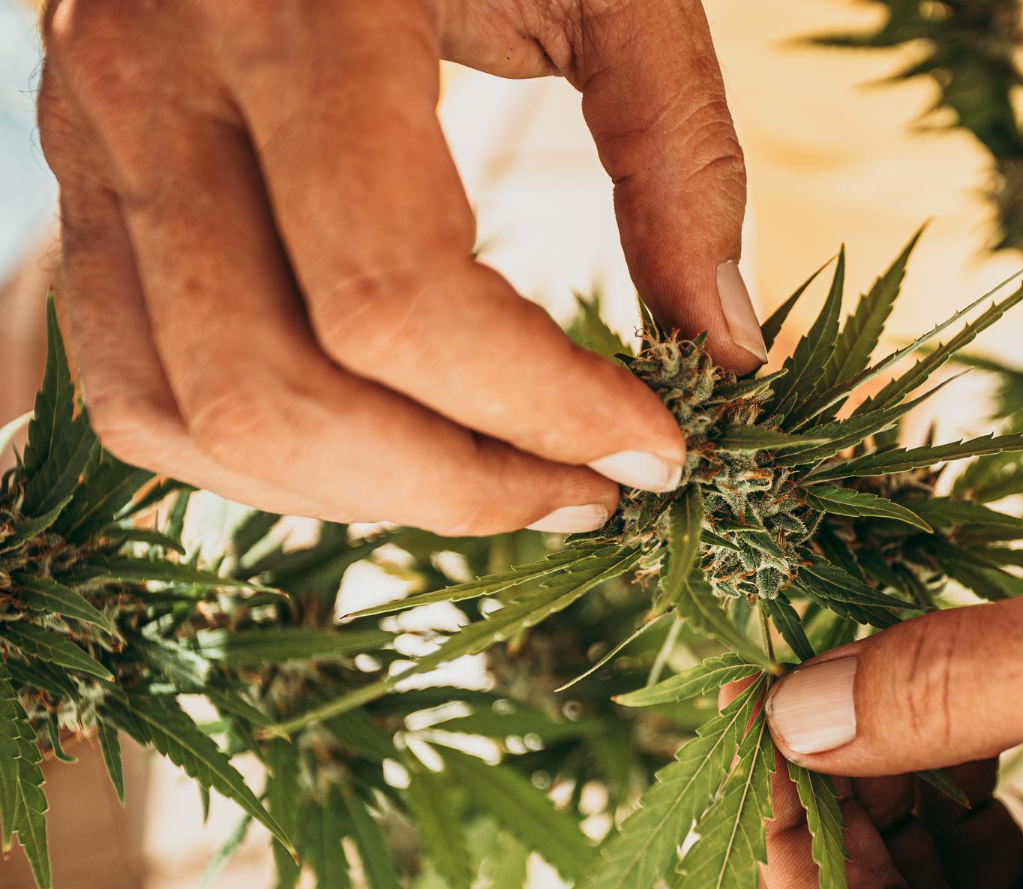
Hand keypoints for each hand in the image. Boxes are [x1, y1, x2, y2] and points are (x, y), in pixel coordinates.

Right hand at [37, 0, 764, 533]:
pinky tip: (385, 446)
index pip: (395, 297)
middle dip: (457, 488)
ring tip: (499, 482)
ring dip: (360, 495)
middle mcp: (151, 83)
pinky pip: (130, 387)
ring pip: (185, 415)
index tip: (658, 449)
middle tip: (587, 491)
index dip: (542, 412)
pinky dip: (260, 460)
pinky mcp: (84, 185)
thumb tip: (727, 347)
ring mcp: (91, 142)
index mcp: (297, 15)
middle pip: (274, 391)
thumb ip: (676, 150)